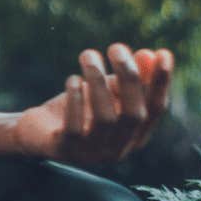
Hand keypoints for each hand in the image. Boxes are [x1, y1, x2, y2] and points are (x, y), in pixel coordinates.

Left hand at [13, 44, 173, 166]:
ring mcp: (92, 153)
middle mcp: (118, 149)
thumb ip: (130, 77)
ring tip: (88, 55)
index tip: (164, 53)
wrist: (37, 131)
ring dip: (98, 82)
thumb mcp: (107, 91)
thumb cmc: (80, 108)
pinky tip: (73, 79)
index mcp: (135, 135)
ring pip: (105, 118)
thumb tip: (149, 54)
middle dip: (129, 78)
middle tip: (116, 47)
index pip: (156, 109)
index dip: (161, 82)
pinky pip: (75, 126)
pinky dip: (76, 99)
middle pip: (134, 114)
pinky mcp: (65, 150)